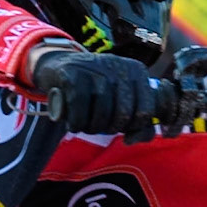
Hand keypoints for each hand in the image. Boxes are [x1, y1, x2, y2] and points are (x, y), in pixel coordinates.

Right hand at [29, 49, 156, 135]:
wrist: (60, 66)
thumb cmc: (96, 90)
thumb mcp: (121, 100)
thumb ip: (138, 123)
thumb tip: (131, 140)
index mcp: (137, 71)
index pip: (146, 112)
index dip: (132, 127)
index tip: (120, 125)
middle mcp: (118, 67)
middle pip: (123, 115)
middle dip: (110, 128)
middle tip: (100, 126)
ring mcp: (95, 69)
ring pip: (102, 114)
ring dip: (92, 128)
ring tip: (86, 124)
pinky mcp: (72, 74)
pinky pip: (80, 112)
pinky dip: (76, 124)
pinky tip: (73, 122)